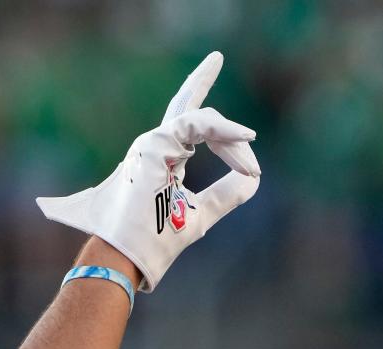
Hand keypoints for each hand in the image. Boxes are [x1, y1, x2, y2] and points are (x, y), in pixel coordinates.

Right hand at [36, 52, 260, 291]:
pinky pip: (196, 125)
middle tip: (216, 57)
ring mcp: (151, 144)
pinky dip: (223, 131)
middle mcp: (154, 147)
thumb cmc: (156, 241)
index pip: (189, 128)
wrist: (127, 257)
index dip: (221, 131)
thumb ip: (226, 193)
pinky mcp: (153, 146)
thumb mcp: (202, 213)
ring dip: (234, 141)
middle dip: (200, 79)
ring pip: (202, 121)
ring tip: (251, 161)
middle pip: (182, 105)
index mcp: (163, 160)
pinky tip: (246, 138)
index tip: (250, 148)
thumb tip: (255, 177)